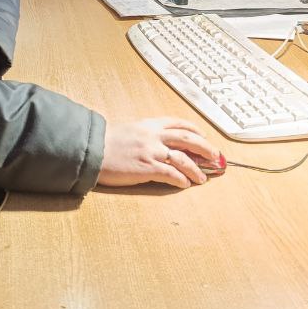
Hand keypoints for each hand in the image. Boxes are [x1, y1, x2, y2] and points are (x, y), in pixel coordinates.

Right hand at [97, 117, 219, 188]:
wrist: (91, 149)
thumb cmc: (105, 142)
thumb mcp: (128, 130)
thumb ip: (144, 134)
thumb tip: (155, 143)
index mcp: (149, 125)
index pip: (179, 124)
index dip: (195, 130)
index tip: (203, 136)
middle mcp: (154, 136)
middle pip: (188, 139)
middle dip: (205, 148)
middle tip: (216, 156)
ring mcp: (151, 151)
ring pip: (183, 158)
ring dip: (196, 169)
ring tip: (202, 178)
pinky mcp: (146, 168)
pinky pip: (171, 174)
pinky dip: (181, 179)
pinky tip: (185, 184)